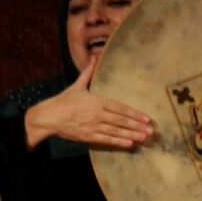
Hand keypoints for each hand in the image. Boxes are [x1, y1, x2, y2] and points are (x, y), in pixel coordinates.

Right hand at [24, 59, 153, 150]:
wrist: (49, 116)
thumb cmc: (63, 101)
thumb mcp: (77, 85)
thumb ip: (88, 72)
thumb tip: (94, 56)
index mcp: (97, 101)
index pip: (121, 108)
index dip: (135, 114)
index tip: (147, 118)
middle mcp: (98, 113)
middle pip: (122, 120)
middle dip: (138, 126)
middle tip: (152, 131)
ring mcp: (93, 125)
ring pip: (116, 131)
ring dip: (132, 135)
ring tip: (145, 138)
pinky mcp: (87, 136)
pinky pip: (106, 139)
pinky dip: (119, 141)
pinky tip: (130, 144)